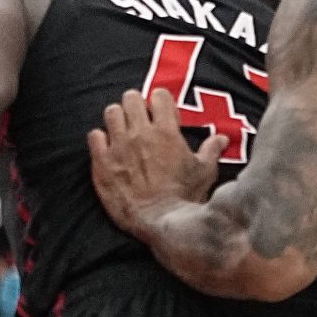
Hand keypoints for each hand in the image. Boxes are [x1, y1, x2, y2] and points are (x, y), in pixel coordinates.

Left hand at [90, 88, 222, 234]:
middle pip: (131, 98)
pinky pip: (94, 136)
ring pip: (111, 112)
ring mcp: (119, 146)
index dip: (160, 101)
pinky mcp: (102, 161)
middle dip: (136, 104)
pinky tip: (107, 147)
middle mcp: (140, 134)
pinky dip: (99, 138)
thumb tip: (222, 138)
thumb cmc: (185, 196)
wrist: (160, 220)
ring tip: (122, 129)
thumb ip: (211, 150)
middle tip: (139, 117)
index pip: (159, 95)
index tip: (160, 111)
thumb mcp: (205, 171)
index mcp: (166, 131)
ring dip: (117, 117)